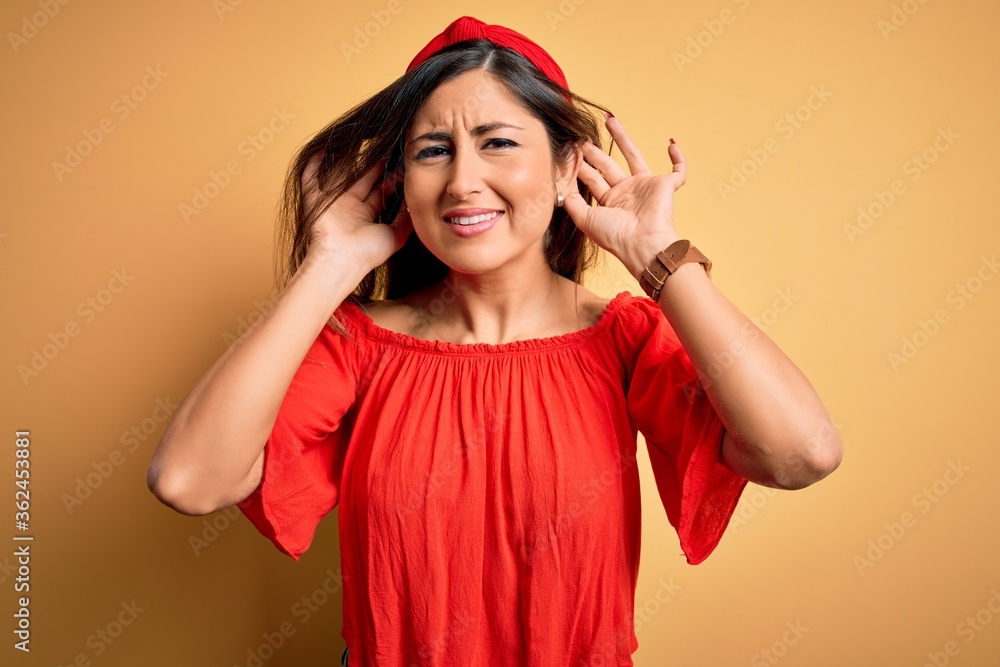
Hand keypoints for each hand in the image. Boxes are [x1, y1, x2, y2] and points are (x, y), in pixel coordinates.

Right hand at [301, 153, 412, 270]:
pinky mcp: (316, 200)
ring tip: (359, 138)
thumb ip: (405, 219)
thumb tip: (413, 201)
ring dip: (349, 157)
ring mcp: (333, 202)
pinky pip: (312, 178)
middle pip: (364, 178)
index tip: (403, 163)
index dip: (391, 177)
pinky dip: (314, 163)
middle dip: (375, 163)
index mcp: (367, 215)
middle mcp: (350, 207)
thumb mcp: (395, 236)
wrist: (342, 260)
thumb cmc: (368, 253)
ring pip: (342, 174)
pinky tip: (323, 148)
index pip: (381, 190)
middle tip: (387, 145)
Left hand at [563, 115, 685, 281]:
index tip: (568, 151)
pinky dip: (678, 159)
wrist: (643, 244)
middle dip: (593, 152)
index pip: (591, 180)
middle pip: (607, 166)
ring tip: (609, 119)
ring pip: (634, 157)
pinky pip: (678, 171)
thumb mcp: (585, 218)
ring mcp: (646, 188)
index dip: (579, 165)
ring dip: (623, 138)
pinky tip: (671, 144)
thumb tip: (562, 180)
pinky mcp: (666, 186)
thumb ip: (572, 199)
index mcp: (608, 204)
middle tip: (581, 137)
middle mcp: (626, 194)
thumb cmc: (615, 236)